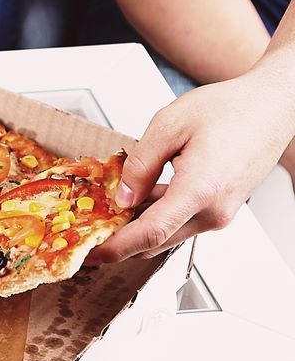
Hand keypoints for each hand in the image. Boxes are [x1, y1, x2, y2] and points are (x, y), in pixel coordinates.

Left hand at [91, 72, 294, 261]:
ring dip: (137, 227)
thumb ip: (140, 165)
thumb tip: (122, 198)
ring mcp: (220, 212)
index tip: (91, 253)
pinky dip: (156, 217)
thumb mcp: (168, 125)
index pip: (149, 232)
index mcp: (200, 189)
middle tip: (89, 234)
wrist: (271, 106)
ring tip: (107, 213)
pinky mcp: (221, 208)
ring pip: (167, 233)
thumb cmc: (229, 108)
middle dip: (120, 241)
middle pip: (155, 240)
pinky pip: (181, 221)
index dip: (116, 247)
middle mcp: (214, 210)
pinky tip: (136, 200)